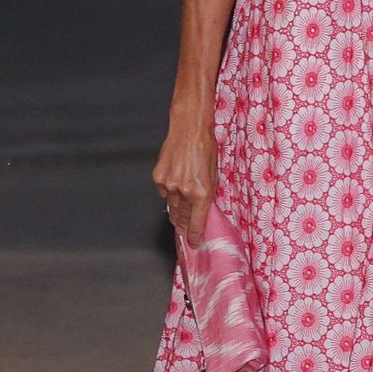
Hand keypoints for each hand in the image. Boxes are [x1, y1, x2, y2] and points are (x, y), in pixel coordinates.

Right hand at [153, 121, 218, 243]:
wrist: (190, 128)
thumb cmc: (207, 149)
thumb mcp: (214, 175)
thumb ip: (207, 195)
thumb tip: (202, 212)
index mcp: (202, 193)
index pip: (196, 224)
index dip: (194, 236)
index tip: (194, 243)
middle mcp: (184, 192)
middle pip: (180, 219)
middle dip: (183, 225)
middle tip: (185, 227)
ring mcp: (168, 185)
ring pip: (171, 206)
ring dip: (177, 206)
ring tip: (183, 196)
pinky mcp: (158, 177)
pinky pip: (163, 192)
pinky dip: (169, 190)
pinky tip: (175, 178)